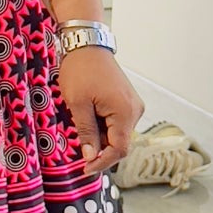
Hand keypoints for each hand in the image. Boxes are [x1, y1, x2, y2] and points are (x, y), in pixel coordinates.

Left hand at [58, 47, 142, 173]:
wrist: (87, 44)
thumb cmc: (81, 70)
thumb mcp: (77, 104)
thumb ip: (86, 132)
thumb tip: (90, 157)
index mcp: (125, 112)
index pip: (119, 149)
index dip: (102, 163)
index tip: (85, 169)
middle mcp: (135, 110)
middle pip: (119, 142)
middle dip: (99, 149)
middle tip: (78, 147)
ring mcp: (133, 105)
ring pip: (117, 133)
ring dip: (99, 136)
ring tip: (81, 123)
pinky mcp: (127, 101)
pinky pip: (116, 122)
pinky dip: (102, 126)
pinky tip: (88, 116)